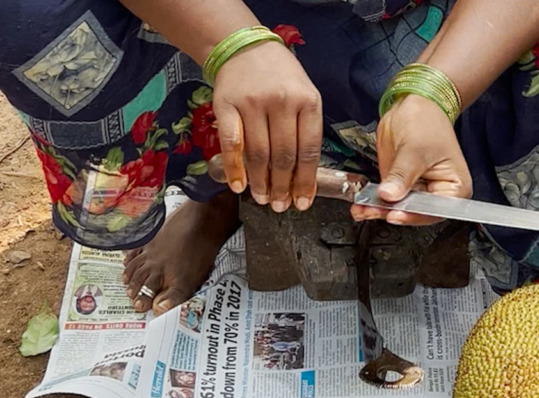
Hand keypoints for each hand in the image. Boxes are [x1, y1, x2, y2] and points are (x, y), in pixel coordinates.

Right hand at [213, 40, 322, 211]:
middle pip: (283, 156)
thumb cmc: (280, 77)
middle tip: (279, 205)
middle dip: (282, 187)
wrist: (246, 48)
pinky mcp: (226, 105)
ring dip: (260, 182)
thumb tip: (302, 178)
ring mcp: (253, 103)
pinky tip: (238, 185)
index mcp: (308, 102)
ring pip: (258, 154)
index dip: (305, 182)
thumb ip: (306, 131)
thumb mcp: (305, 96)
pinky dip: (234, 169)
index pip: (309, 151)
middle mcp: (282, 102)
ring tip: (262, 198)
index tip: (302, 202)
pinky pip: (231, 144)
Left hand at [351, 95, 471, 224]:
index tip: (396, 213)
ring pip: (398, 208)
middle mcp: (437, 194)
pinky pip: (386, 200)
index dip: (414, 214)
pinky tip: (361, 205)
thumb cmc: (427, 121)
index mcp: (454, 188)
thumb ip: (402, 175)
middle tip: (374, 209)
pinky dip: (373, 203)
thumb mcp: (415, 149)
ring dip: (378, 210)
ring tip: (363, 208)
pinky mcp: (399, 186)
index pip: (435, 210)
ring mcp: (416, 191)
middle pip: (415, 212)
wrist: (412, 105)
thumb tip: (390, 195)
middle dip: (392, 212)